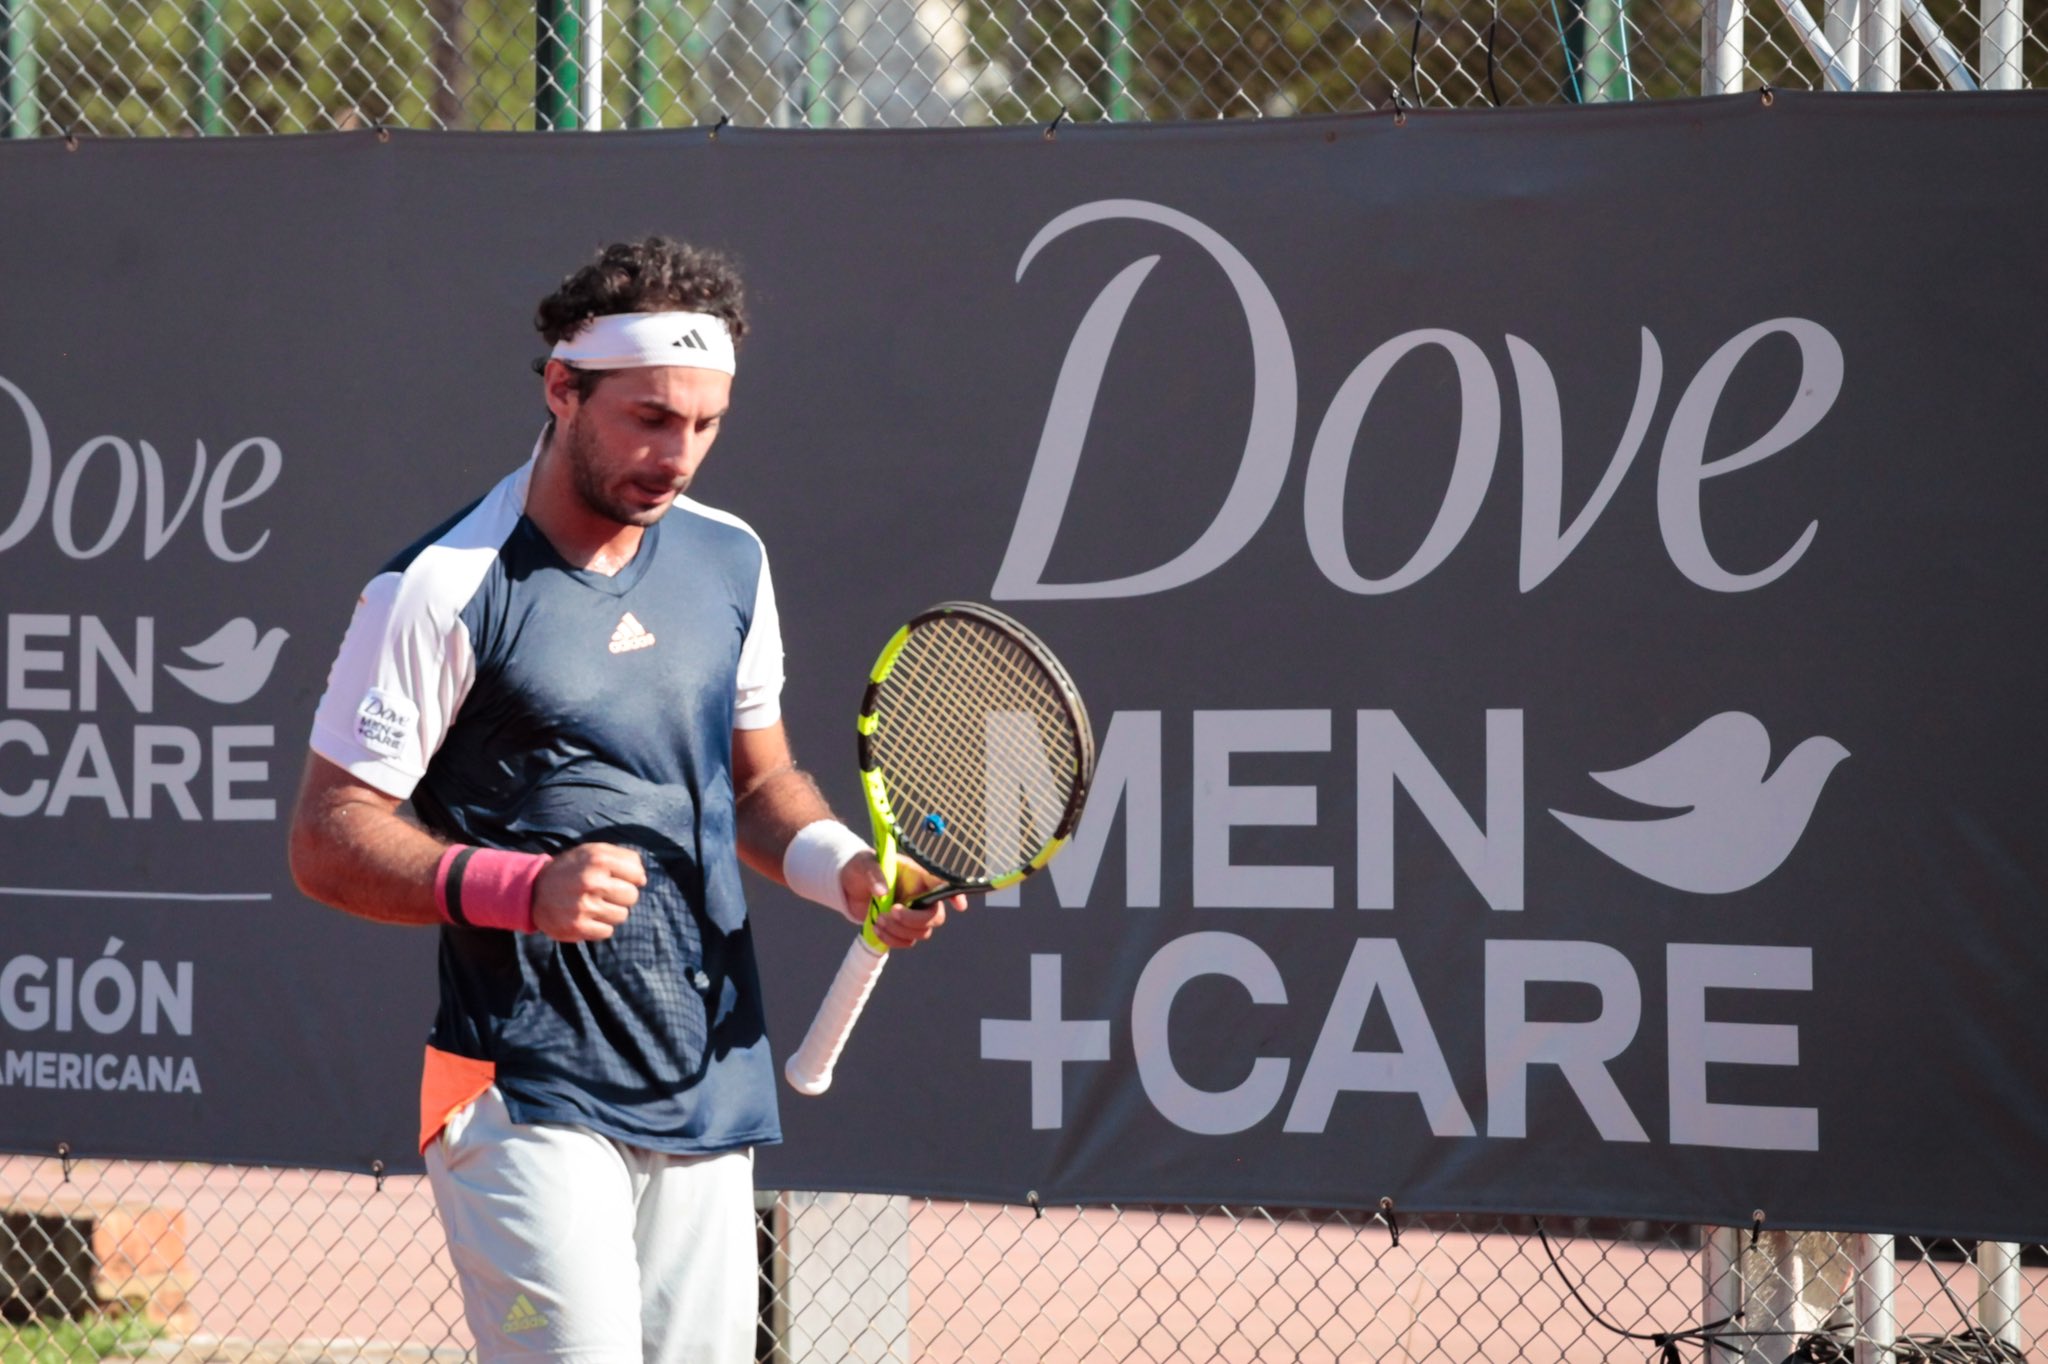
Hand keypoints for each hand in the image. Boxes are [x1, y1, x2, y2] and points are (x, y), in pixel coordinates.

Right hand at [532, 843, 644, 942]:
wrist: (533, 891)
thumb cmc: (572, 870)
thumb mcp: (594, 852)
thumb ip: (624, 859)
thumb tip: (643, 880)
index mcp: (598, 859)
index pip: (637, 874)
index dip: (631, 878)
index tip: (617, 878)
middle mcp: (591, 881)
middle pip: (632, 897)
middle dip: (622, 896)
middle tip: (604, 893)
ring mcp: (584, 905)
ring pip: (622, 916)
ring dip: (611, 913)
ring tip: (593, 905)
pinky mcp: (577, 927)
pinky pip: (607, 932)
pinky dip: (600, 927)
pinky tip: (586, 917)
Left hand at [837, 852, 967, 949]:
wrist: (847, 884)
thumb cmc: (860, 867)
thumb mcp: (864, 864)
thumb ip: (874, 875)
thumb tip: (883, 892)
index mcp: (917, 876)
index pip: (942, 884)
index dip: (954, 895)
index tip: (959, 907)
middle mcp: (919, 896)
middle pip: (935, 917)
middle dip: (914, 920)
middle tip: (892, 912)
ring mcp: (911, 914)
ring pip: (921, 932)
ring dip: (900, 931)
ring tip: (879, 919)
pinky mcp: (900, 928)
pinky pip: (906, 942)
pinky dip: (892, 940)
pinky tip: (877, 929)